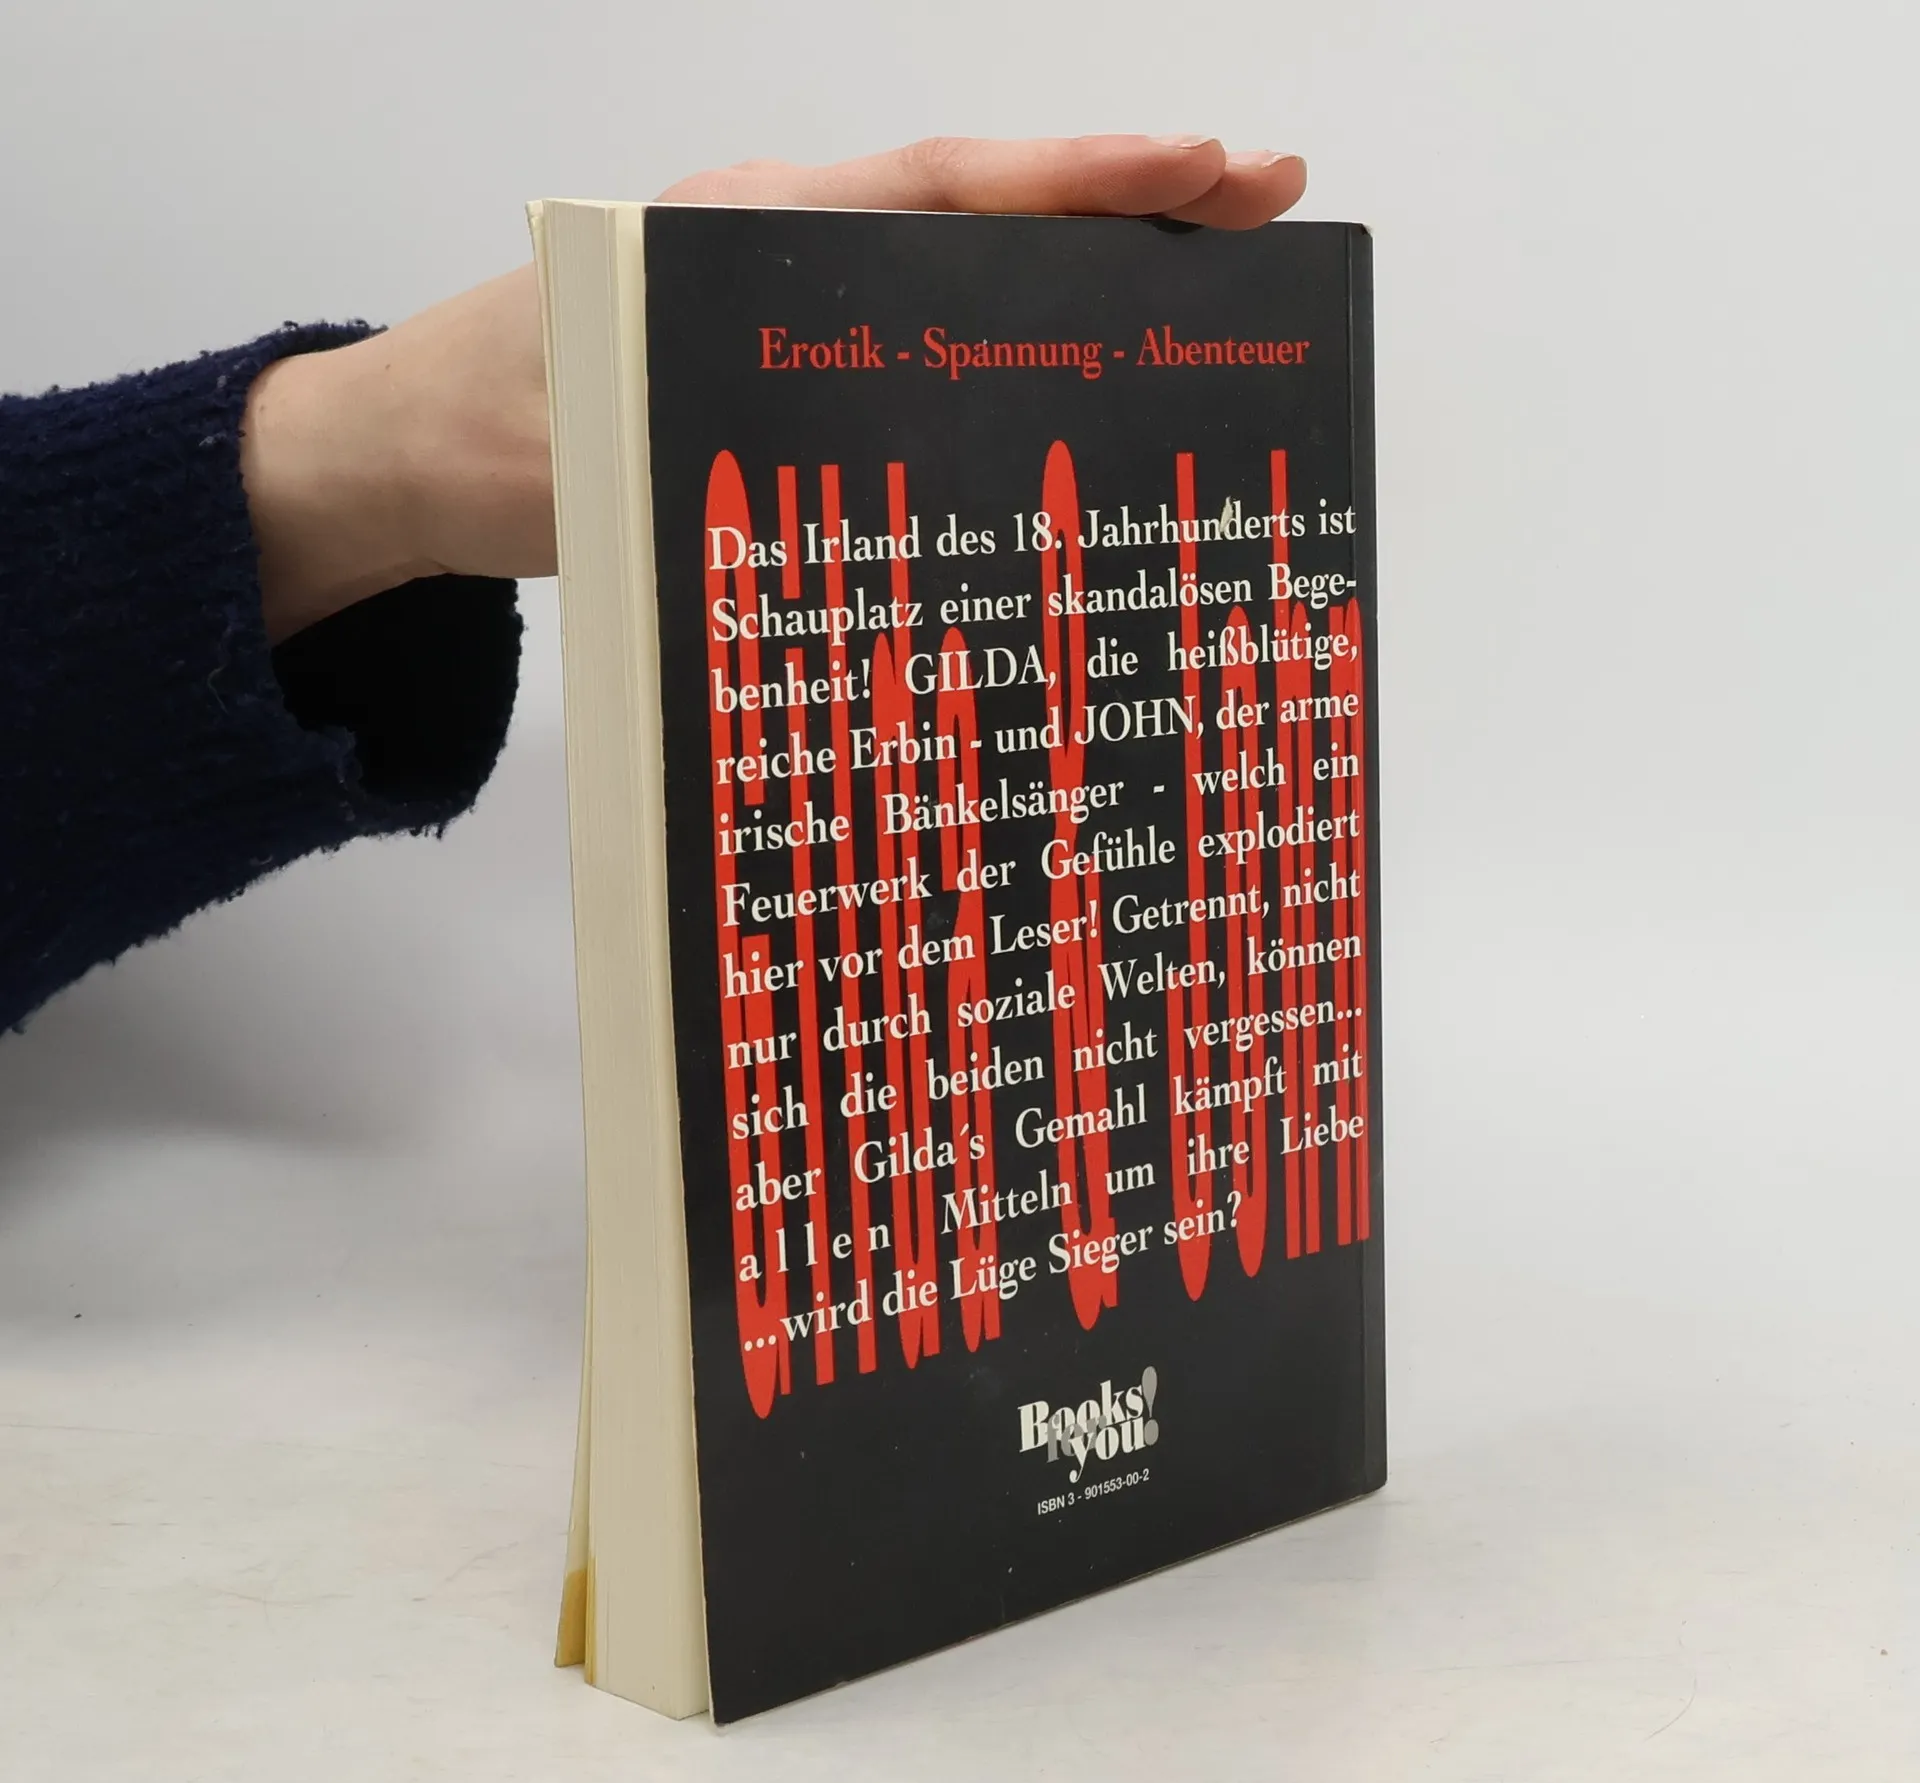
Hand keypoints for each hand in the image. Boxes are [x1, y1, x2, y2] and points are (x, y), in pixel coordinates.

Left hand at [241, 135, 1305, 640]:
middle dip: (1126, 200)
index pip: (943, 187)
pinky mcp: (780, 354)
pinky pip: (917, 325)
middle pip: (980, 208)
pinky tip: (1069, 361)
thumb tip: (857, 477)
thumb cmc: (488, 439)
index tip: (1205, 164)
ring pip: (959, 265)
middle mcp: (781, 246)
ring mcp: (785, 296)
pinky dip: (1005, 327)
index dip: (1079, 181)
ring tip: (1210, 279)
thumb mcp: (594, 444)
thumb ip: (708, 437)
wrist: (400, 455)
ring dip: (1079, 265)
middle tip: (1267, 200)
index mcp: (745, 234)